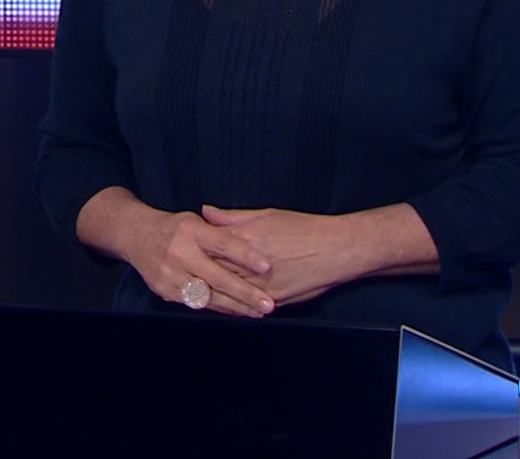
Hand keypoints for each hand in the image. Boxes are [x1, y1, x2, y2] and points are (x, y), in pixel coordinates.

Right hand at [124, 209, 278, 318]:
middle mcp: (180, 253)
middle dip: (245, 293)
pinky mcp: (166, 291)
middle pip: (217, 277)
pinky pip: (197, 304)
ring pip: (208, 296)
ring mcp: (171, 275)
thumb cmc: (175, 228)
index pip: (223, 243)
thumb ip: (221, 229)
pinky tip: (237, 311)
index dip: (246, 255)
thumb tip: (253, 239)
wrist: (136, 236)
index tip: (267, 266)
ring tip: (258, 312)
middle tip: (268, 303)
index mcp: (191, 231)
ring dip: (236, 306)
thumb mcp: (196, 220)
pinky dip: (220, 309)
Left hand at [200, 205, 365, 306]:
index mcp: (245, 242)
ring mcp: (262, 286)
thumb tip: (206, 211)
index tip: (182, 255)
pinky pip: (249, 307)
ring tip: (200, 295)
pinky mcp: (275, 300)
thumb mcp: (265, 215)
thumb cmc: (303, 228)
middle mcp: (250, 266)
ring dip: (215, 296)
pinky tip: (227, 307)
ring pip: (230, 295)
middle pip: (215, 275)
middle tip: (184, 278)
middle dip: (200, 277)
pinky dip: (236, 307)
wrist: (336, 249)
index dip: (195, 255)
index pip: (210, 251)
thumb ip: (232, 217)